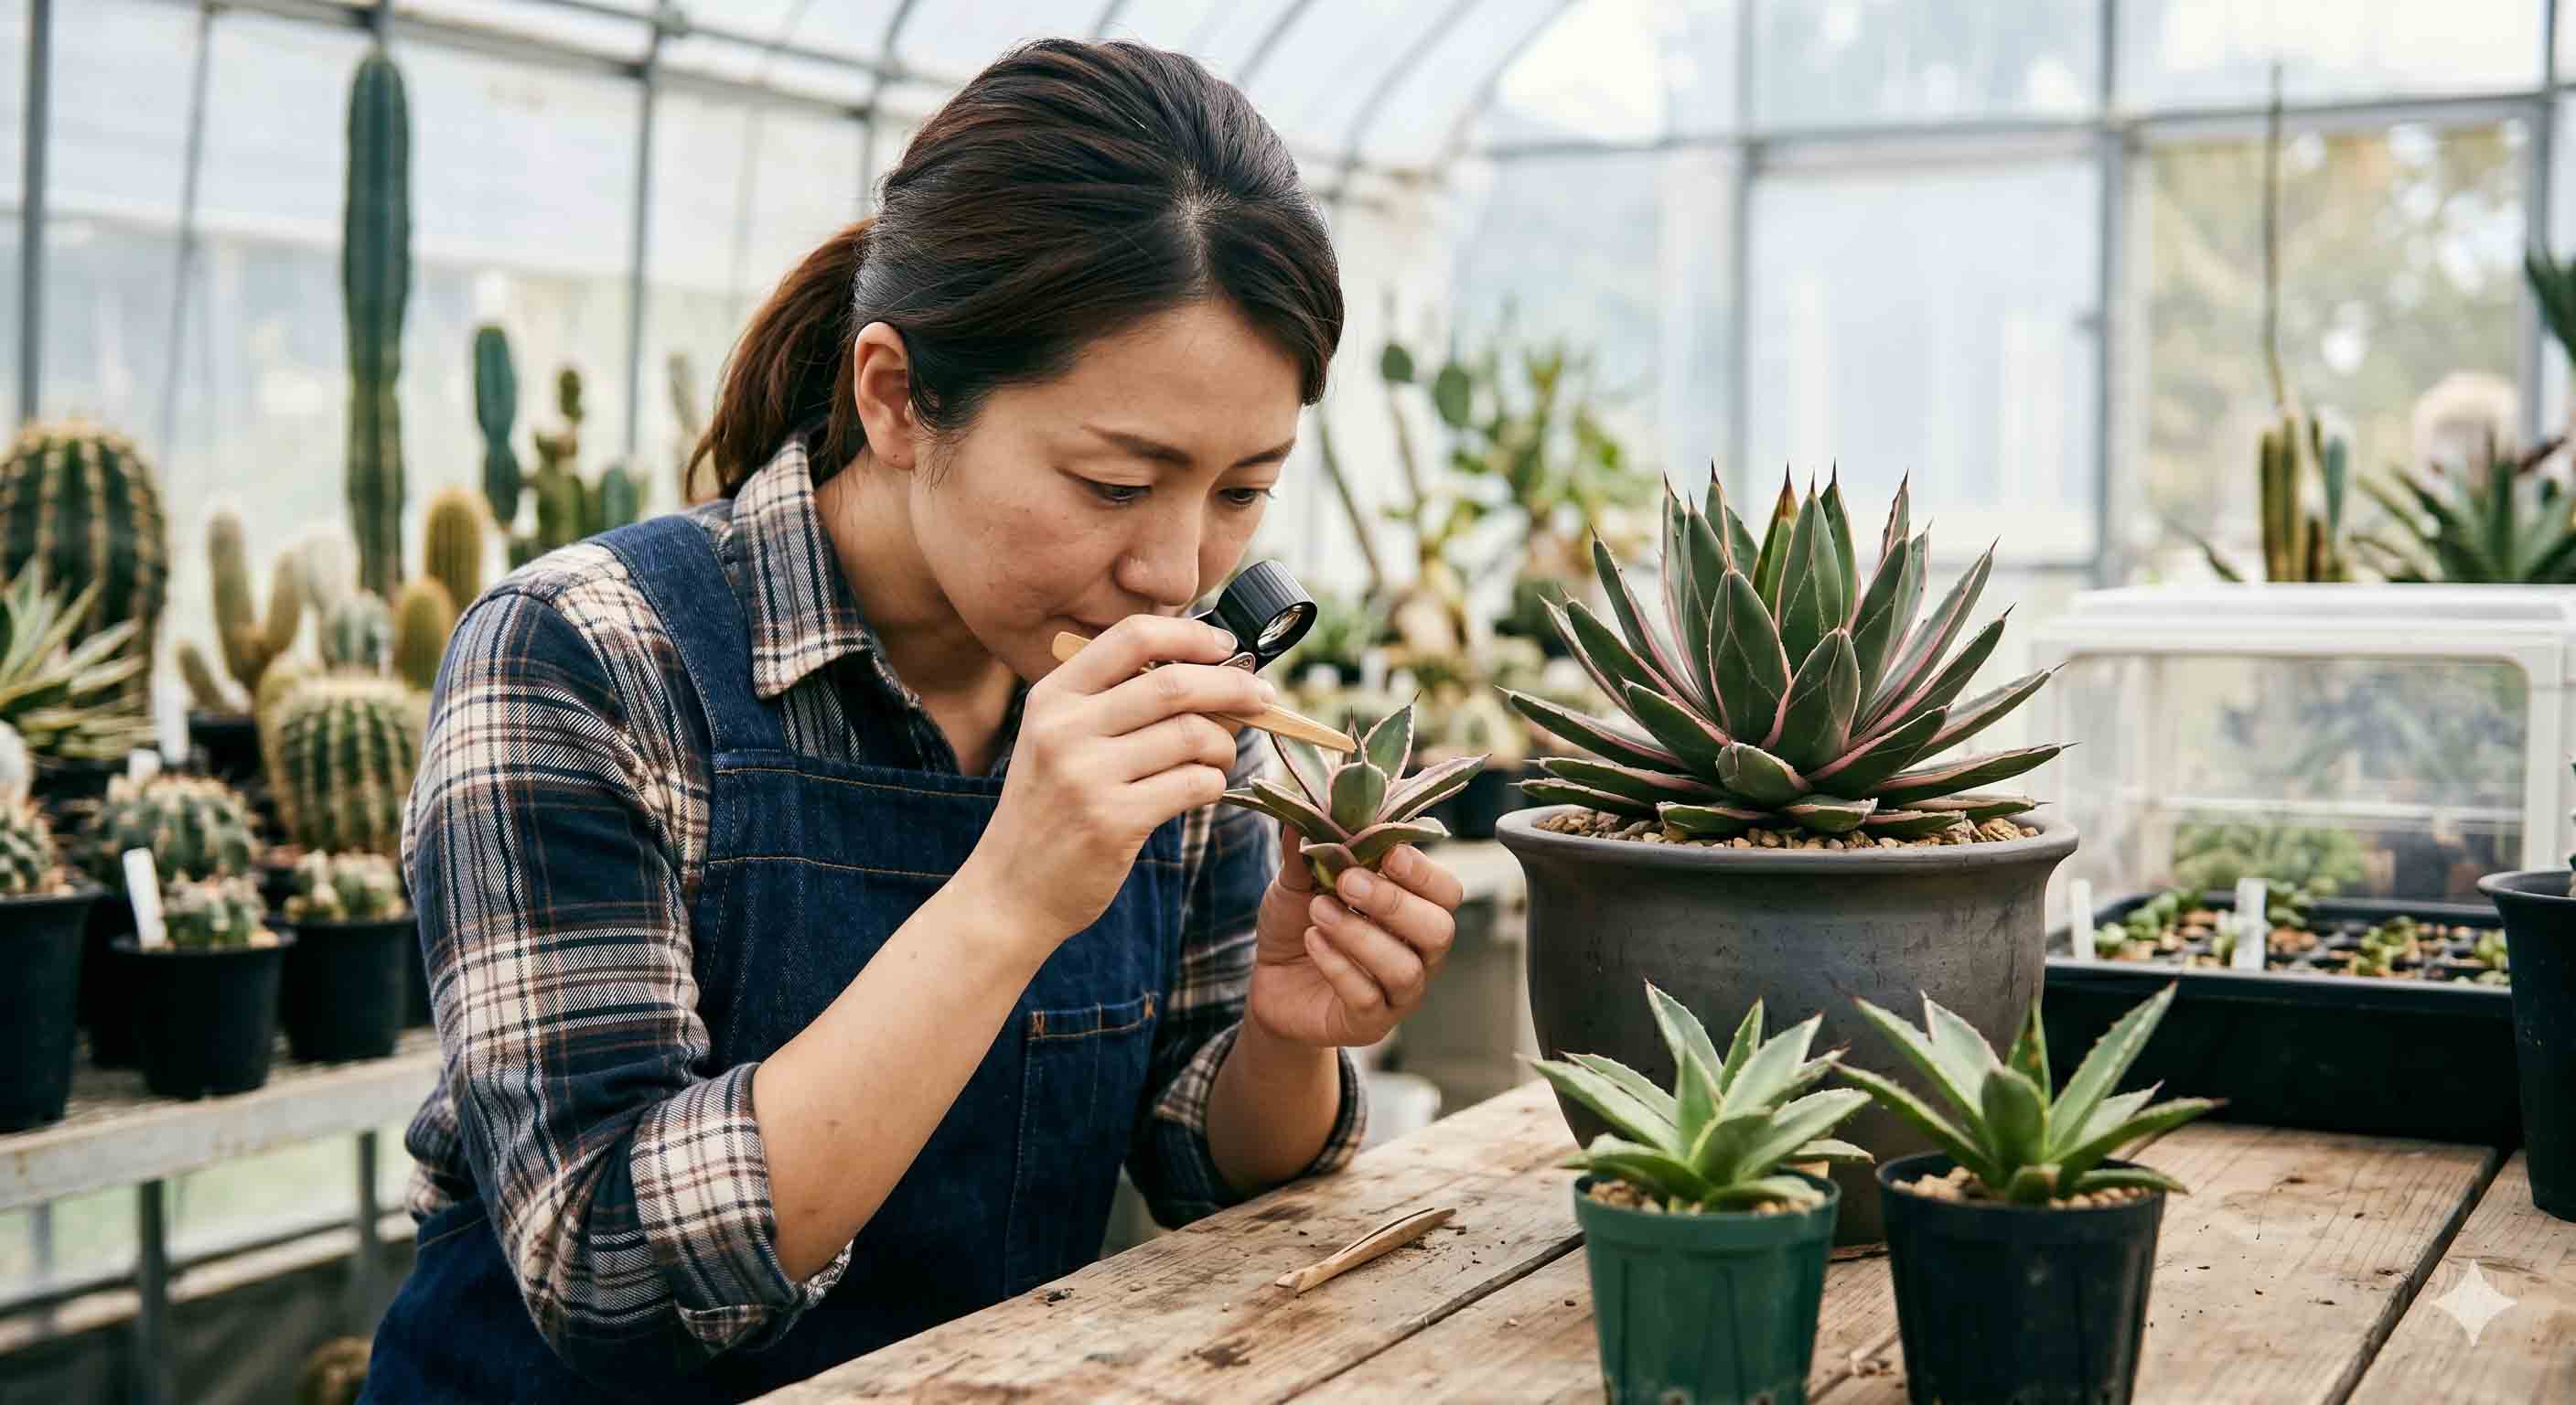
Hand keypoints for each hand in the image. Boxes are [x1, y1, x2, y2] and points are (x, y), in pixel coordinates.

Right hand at [964, 615, 1274, 946]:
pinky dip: (1213, 783)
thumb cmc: (1050, 808)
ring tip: (1222, 756)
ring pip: (1191, 735)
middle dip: (1232, 686)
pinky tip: (1204, 788)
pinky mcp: (1113, 822)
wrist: (1011, 888)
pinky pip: (1193, 784)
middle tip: (1261, 696)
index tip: (1227, 646)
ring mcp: (1087, 776)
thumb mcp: (1057, 740)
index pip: (1133, 637)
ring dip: (1225, 744)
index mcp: (1053, 697)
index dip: (1191, 635)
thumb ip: (1114, 702)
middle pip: (1174, 684)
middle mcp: (1065, 729)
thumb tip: (1211, 671)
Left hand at [1247, 816, 1466, 1047]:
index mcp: (1414, 909)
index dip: (1423, 872)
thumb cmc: (1299, 922)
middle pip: (1439, 930)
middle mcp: (1418, 951)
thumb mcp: (1296, 882)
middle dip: (1394, 902)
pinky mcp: (1370, 1022)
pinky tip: (1313, 942)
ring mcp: (1398, 991)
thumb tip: (1302, 808)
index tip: (1387, 851)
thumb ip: (1305, 851)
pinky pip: (1368, 998)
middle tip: (1347, 882)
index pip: (1446, 892)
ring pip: (1405, 969)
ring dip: (1360, 935)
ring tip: (1318, 912)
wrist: (1271, 981)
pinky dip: (1338, 966)